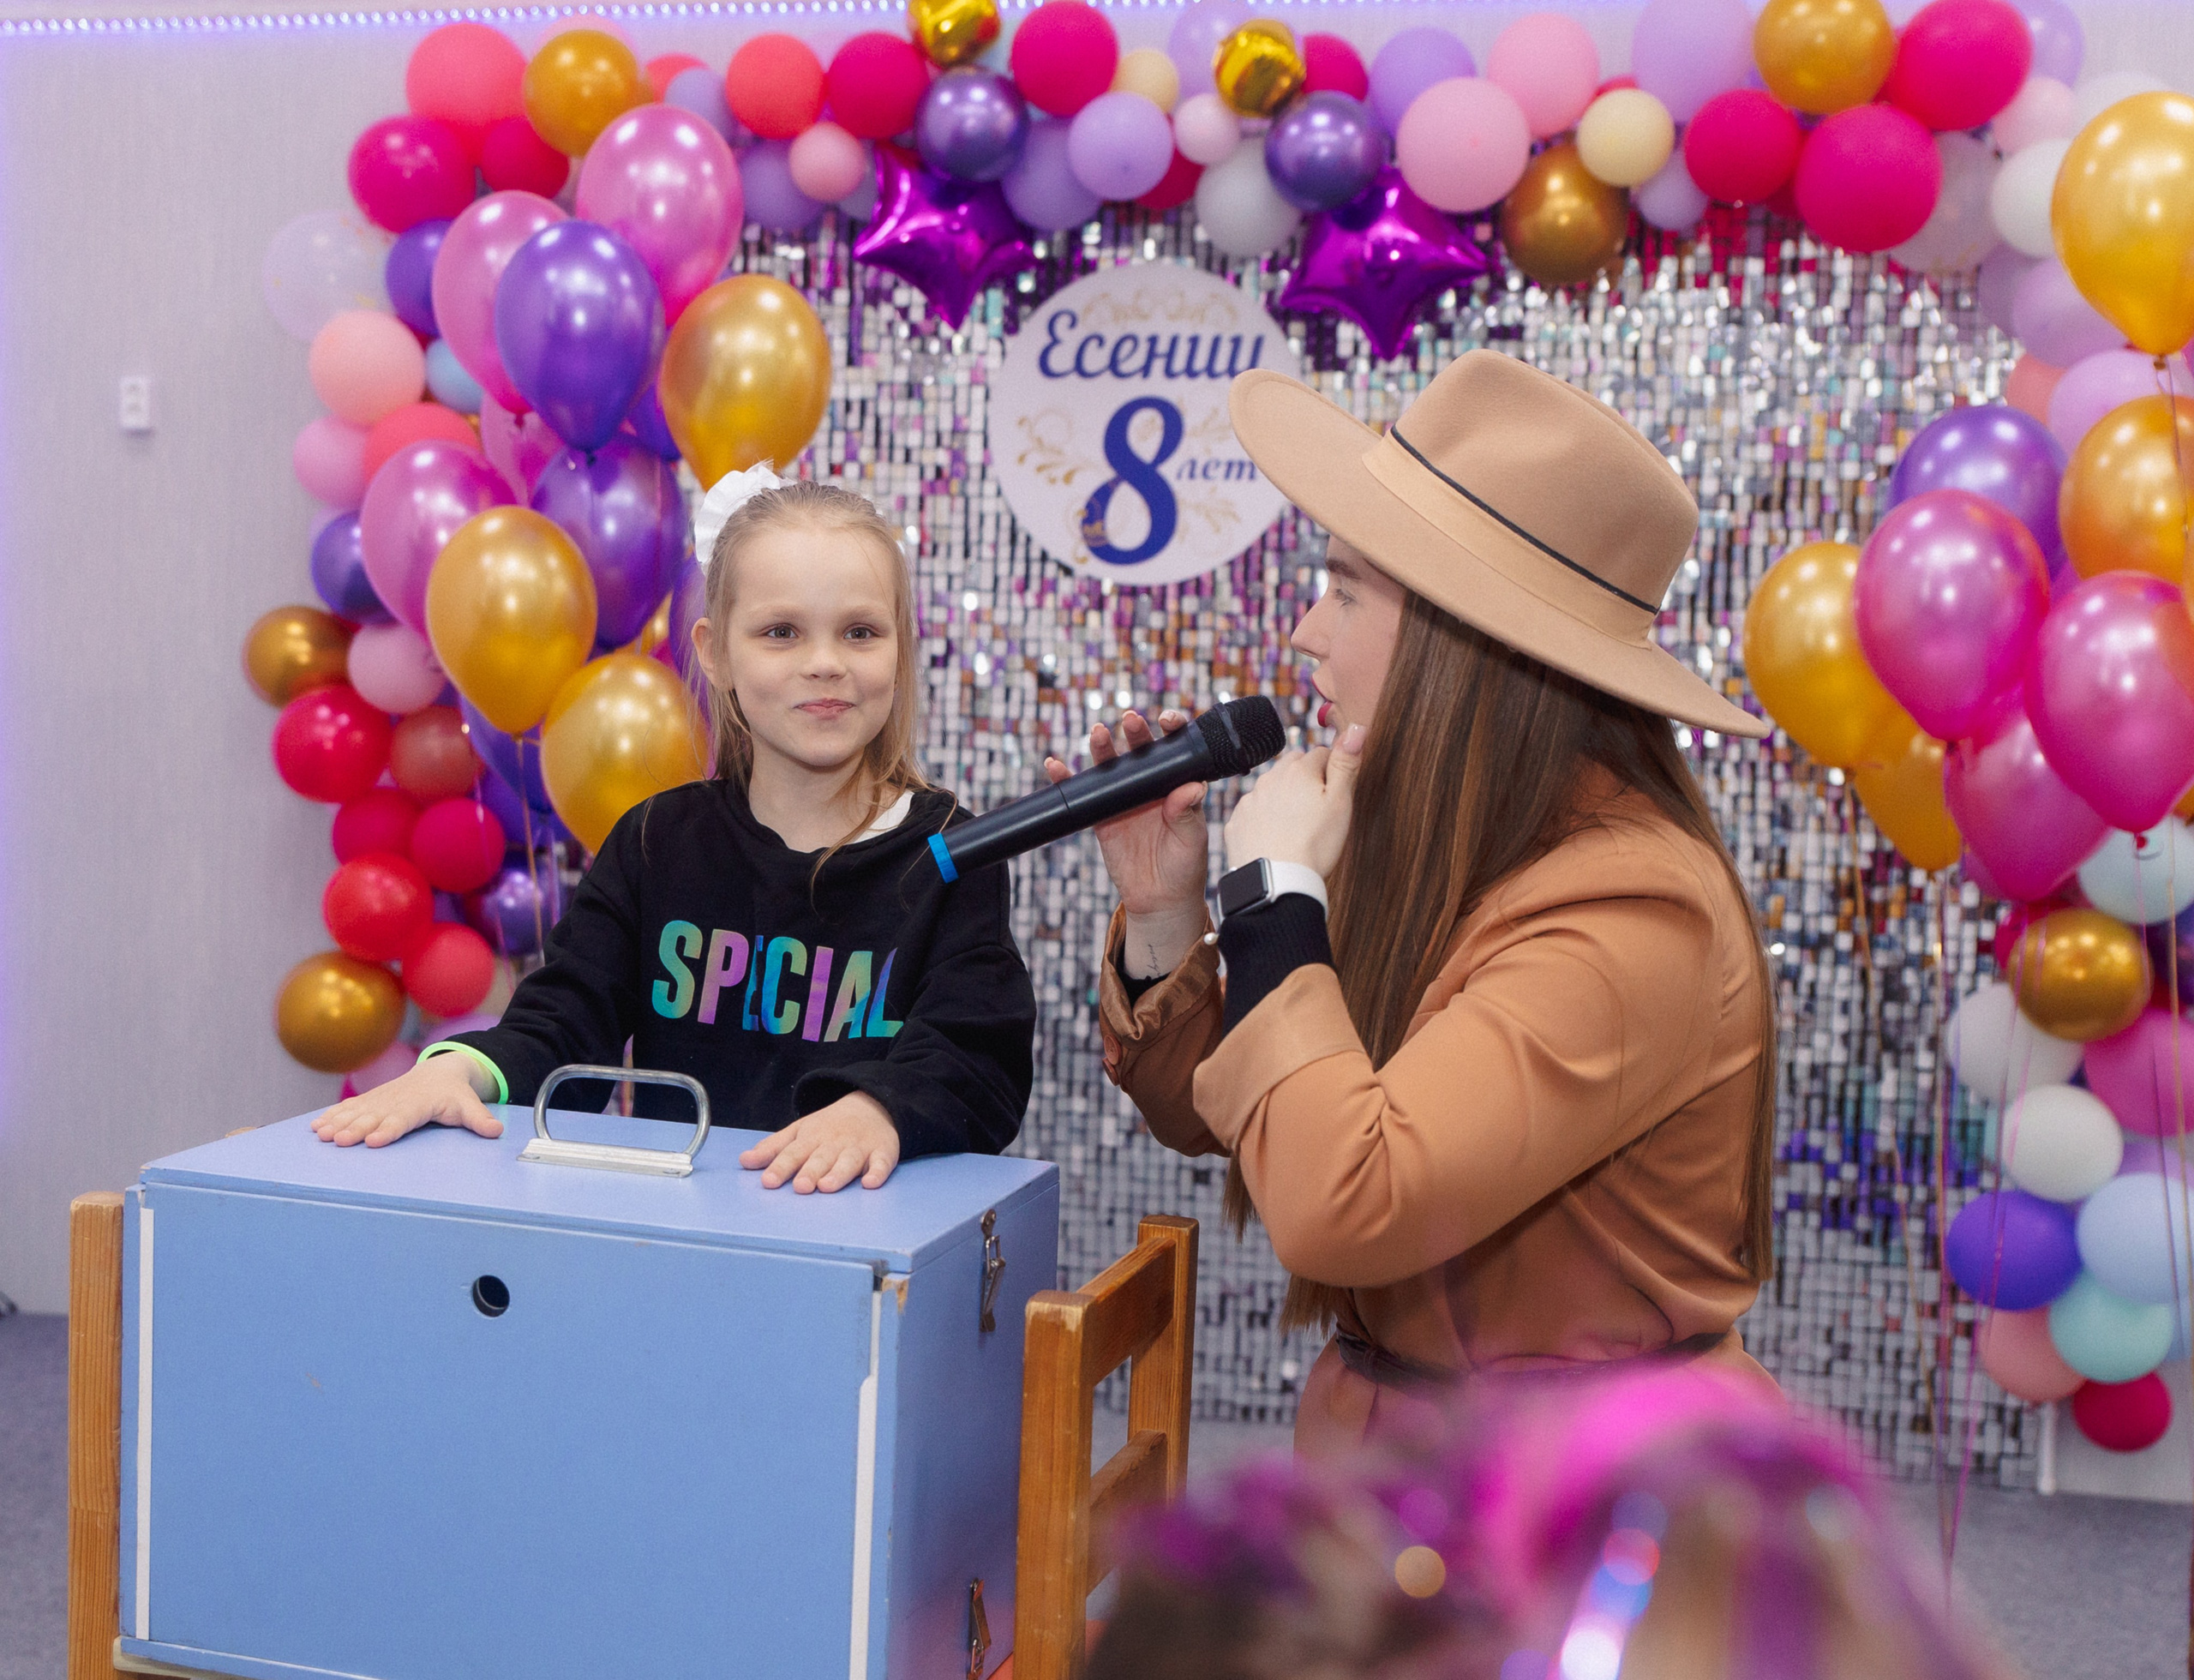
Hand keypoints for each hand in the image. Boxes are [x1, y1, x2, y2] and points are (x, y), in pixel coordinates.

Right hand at [311, 1055, 503, 1148]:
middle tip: (340, 1141)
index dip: (390, 1128)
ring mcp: (381, 1100)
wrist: (440, 1071)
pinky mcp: (371, 1101)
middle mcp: (397, 1100)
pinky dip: (332, 1116)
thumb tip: (496, 1131)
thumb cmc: (454, 1094)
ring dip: (339, 1123)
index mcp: (420, 1103)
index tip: (376, 1139)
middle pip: (375, 1116)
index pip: (404, 1118)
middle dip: (357, 1128)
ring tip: (322, 1135)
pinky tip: (316, 1127)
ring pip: (357, 1112)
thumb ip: (479, 1119)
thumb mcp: (468, 1105)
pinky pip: (349, 1108)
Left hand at [741, 1092, 899, 1191]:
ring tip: (827, 1187)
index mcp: (811, 1138)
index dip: (780, 1167)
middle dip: (810, 1171)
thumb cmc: (829, 1125)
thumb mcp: (799, 1131)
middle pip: (821, 1158)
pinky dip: (878, 1172)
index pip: (792, 1153)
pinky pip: (882, 1163)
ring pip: (848, 1161)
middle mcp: (834, 1142)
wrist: (872, 1104)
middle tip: (800, 1187)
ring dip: (839, 1173)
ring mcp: (859, 1147)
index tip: (768, 1181)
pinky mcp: (883, 1151)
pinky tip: (870, 1183)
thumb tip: (744, 1161)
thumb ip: (772, 1148)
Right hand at [1044, 708, 1209, 916]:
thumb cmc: (1184, 867)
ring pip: (1112, 768)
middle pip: (1142, 752)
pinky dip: (1067, 779)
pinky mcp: (1102, 816)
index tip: (1168, 721)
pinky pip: (1084, 794)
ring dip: (1103, 748)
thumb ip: (1188, 813)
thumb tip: (1192, 787)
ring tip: (1098, 734)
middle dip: (1136, 734)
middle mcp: (1151, 787)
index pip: (1176, 751)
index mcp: (1177, 785)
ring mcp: (1125, 800)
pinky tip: (1056, 767)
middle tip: (1131, 721)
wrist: (1159, 899)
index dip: (1172, 731)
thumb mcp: (1191, 840)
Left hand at [1224, 724, 1364, 876]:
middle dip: (1306, 778)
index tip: (1336, 792)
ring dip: (1283, 797)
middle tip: (1318, 808)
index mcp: (1299, 770)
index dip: (1332, 771)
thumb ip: (1346, 763)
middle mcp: (1269, 778)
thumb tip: (1356, 727)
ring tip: (1297, 825)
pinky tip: (1275, 836)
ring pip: (1271, 787)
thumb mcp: (1341, 802)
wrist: (1277, 882)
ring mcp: (1250, 800)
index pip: (1321, 754)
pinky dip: (1264, 818)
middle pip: (1293, 766)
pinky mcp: (1236, 823)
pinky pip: (1253, 811)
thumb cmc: (1315, 844)